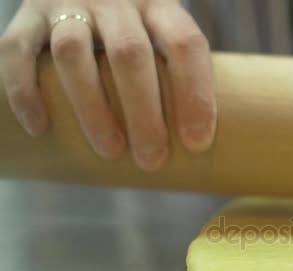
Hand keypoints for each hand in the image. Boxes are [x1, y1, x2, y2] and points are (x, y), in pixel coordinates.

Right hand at [0, 0, 216, 170]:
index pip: (185, 44)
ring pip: (73, 53)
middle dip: (144, 112)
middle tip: (152, 158)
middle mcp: (115, 0)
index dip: (195, 94)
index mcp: (159, 6)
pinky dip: (25, 91)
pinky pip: (18, 51)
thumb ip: (178, 68)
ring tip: (110, 151)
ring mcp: (69, 4)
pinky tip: (40, 127)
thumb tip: (200, 137)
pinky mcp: (29, 16)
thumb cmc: (136, 26)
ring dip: (92, 108)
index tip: (197, 142)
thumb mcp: (163, 31)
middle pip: (130, 54)